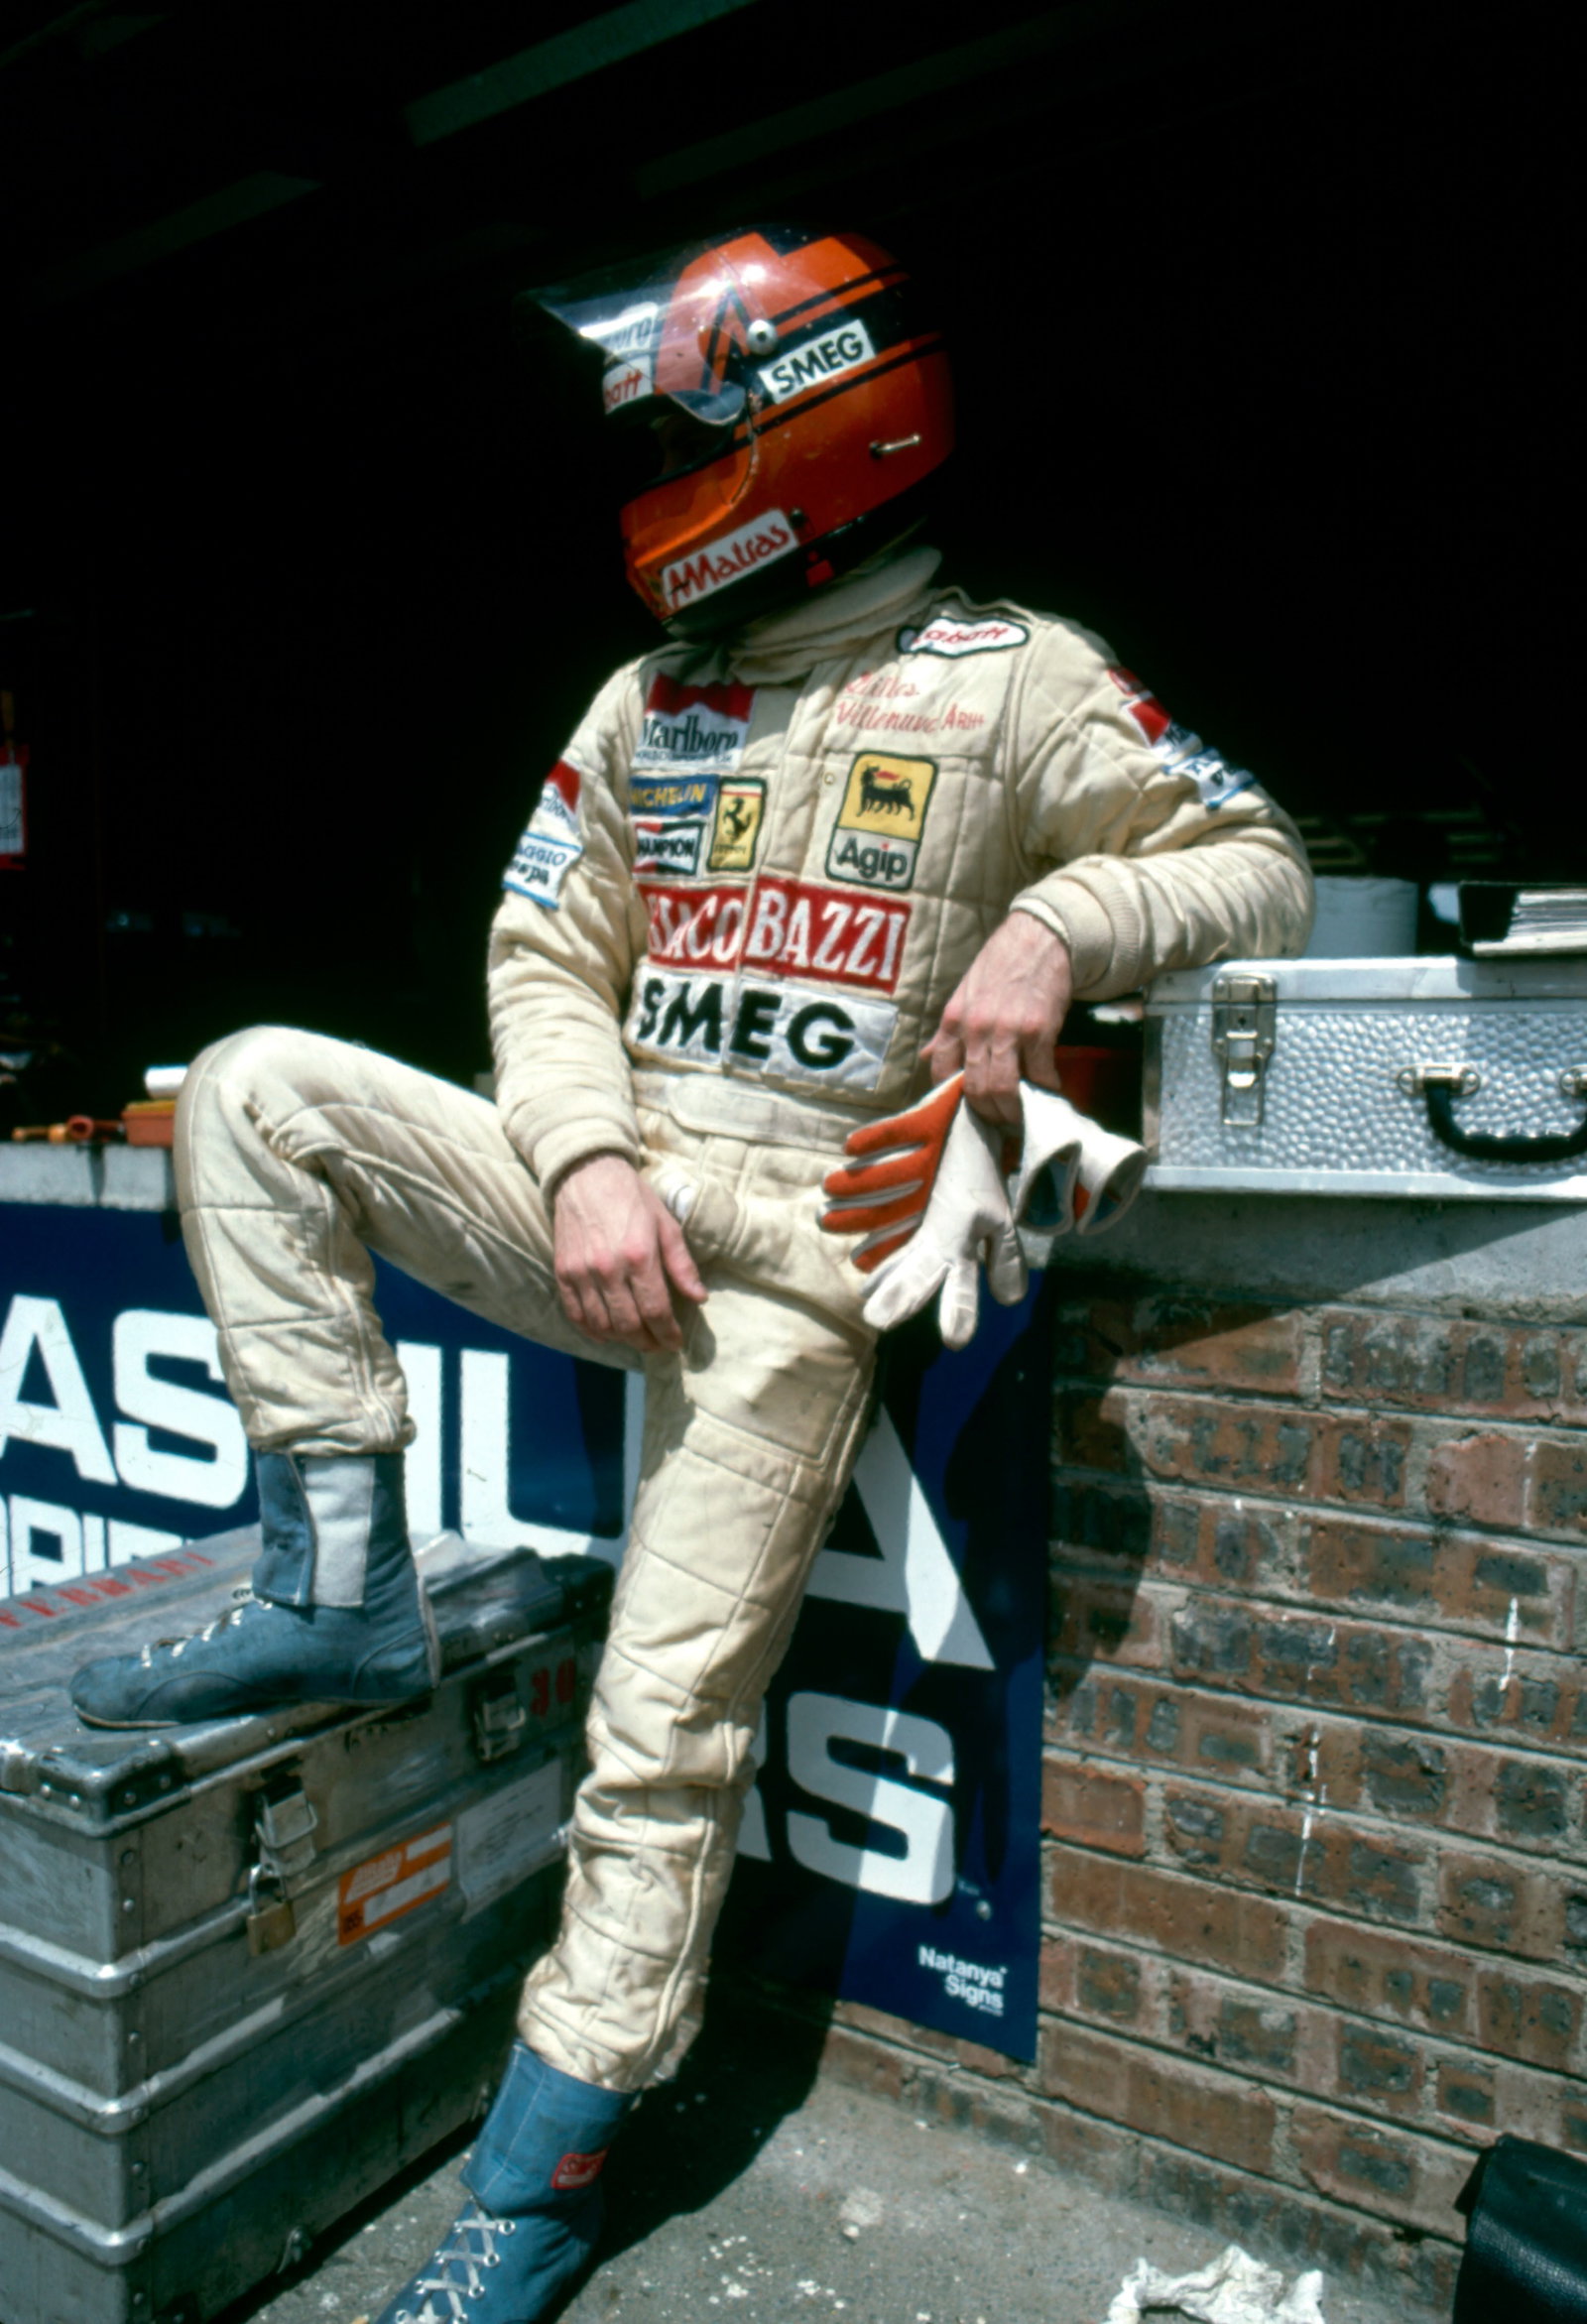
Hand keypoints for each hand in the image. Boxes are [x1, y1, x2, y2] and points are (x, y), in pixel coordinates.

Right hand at [552, 1153, 706, 1353]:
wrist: (586, 1174)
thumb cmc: (632, 1197)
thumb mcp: (666, 1223)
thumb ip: (681, 1264)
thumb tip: (699, 1297)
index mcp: (640, 1256)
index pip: (656, 1310)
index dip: (668, 1333)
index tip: (676, 1342)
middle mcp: (608, 1269)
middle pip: (629, 1324)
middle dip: (647, 1341)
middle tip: (658, 1344)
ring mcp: (582, 1272)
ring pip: (602, 1325)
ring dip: (622, 1339)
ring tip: (637, 1339)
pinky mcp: (563, 1272)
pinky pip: (575, 1314)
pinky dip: (592, 1331)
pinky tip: (606, 1333)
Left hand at [922, 913, 1073, 1124]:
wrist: (1038, 938)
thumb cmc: (999, 965)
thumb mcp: (964, 993)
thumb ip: (948, 1030)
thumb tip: (929, 1058)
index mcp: (954, 1020)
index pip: (942, 1072)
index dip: (953, 1098)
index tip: (968, 1107)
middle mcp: (976, 1028)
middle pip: (974, 1089)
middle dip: (988, 1113)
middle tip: (999, 1121)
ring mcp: (1008, 1031)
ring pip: (1003, 1089)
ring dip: (1013, 1110)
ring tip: (1021, 1114)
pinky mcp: (1039, 1031)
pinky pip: (1040, 1074)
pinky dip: (1045, 1090)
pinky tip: (1049, 1090)